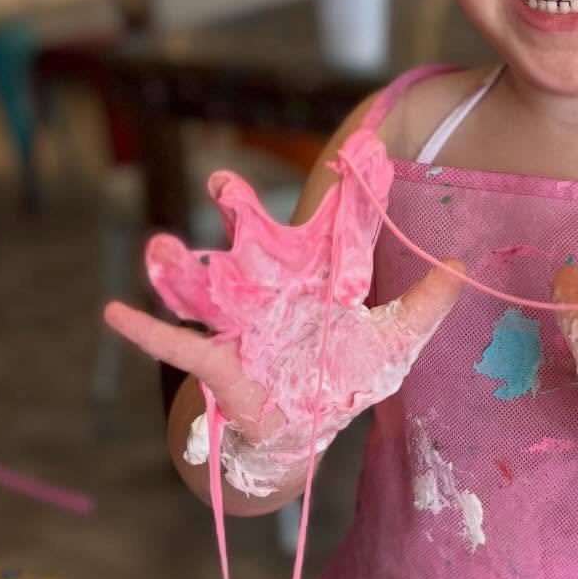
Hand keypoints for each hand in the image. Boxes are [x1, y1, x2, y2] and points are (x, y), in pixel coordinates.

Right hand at [105, 129, 459, 494]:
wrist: (306, 429)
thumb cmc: (344, 376)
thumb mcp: (396, 342)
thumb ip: (427, 304)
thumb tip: (463, 264)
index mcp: (318, 274)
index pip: (335, 225)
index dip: (351, 190)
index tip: (369, 149)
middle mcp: (274, 286)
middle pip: (254, 239)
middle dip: (235, 210)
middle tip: (220, 185)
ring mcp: (243, 320)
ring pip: (207, 285)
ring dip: (178, 269)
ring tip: (157, 250)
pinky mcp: (222, 359)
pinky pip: (179, 344)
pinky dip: (146, 331)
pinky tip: (114, 314)